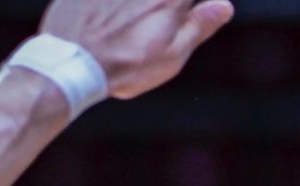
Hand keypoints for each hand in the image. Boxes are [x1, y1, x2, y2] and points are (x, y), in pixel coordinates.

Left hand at [40, 0, 234, 99]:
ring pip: (134, 0)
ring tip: (132, 30)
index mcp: (170, 0)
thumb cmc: (128, 65)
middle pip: (164, 0)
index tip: (183, 16)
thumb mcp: (173, 54)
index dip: (193, 7)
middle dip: (164, 9)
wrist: (75, 64)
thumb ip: (200, 26)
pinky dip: (113, 8)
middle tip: (156, 28)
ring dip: (135, 9)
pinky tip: (111, 21)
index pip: (188, 0)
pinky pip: (108, 1)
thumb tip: (224, 6)